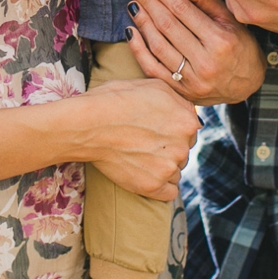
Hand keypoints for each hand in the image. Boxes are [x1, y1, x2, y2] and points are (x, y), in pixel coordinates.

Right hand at [77, 77, 200, 200]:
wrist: (87, 124)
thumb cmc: (114, 100)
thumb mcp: (152, 85)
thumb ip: (178, 100)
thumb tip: (188, 111)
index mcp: (187, 120)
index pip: (190, 130)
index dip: (172, 128)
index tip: (155, 128)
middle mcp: (184, 146)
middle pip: (184, 151)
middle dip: (168, 147)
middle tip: (144, 141)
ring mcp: (169, 168)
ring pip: (176, 171)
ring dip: (162, 166)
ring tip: (139, 155)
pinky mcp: (153, 186)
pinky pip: (169, 192)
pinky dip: (159, 186)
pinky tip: (145, 174)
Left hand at [125, 0, 267, 105]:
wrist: (247, 85)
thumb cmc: (239, 45)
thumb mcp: (228, 18)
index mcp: (220, 40)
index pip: (182, 10)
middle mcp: (206, 62)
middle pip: (167, 26)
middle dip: (148, 3)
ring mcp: (192, 80)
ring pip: (158, 46)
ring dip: (142, 22)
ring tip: (133, 4)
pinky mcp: (181, 92)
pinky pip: (152, 69)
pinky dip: (138, 49)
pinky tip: (131, 31)